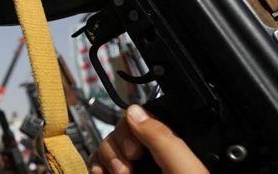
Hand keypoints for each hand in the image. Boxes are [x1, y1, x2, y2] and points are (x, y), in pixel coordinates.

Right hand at [89, 104, 206, 172]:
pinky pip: (98, 162)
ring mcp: (136, 167)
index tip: (135, 151)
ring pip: (107, 145)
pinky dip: (95, 165)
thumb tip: (135, 110)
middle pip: (120, 131)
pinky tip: (100, 173)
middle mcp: (154, 155)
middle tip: (126, 169)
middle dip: (117, 148)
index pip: (143, 120)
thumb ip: (162, 137)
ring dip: (106, 157)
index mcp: (175, 147)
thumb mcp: (182, 168)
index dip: (132, 131)